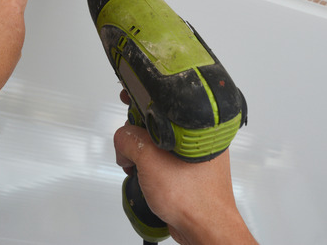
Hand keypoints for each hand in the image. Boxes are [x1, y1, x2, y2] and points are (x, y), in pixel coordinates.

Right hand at [113, 90, 256, 244]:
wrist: (204, 229)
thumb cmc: (194, 198)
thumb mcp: (151, 160)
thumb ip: (130, 140)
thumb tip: (122, 138)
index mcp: (198, 127)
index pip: (165, 102)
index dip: (143, 98)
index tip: (128, 97)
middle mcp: (197, 140)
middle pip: (156, 123)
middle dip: (137, 135)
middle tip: (131, 147)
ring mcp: (192, 157)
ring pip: (157, 144)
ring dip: (141, 155)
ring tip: (139, 168)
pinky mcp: (185, 171)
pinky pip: (161, 161)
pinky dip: (149, 167)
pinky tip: (145, 178)